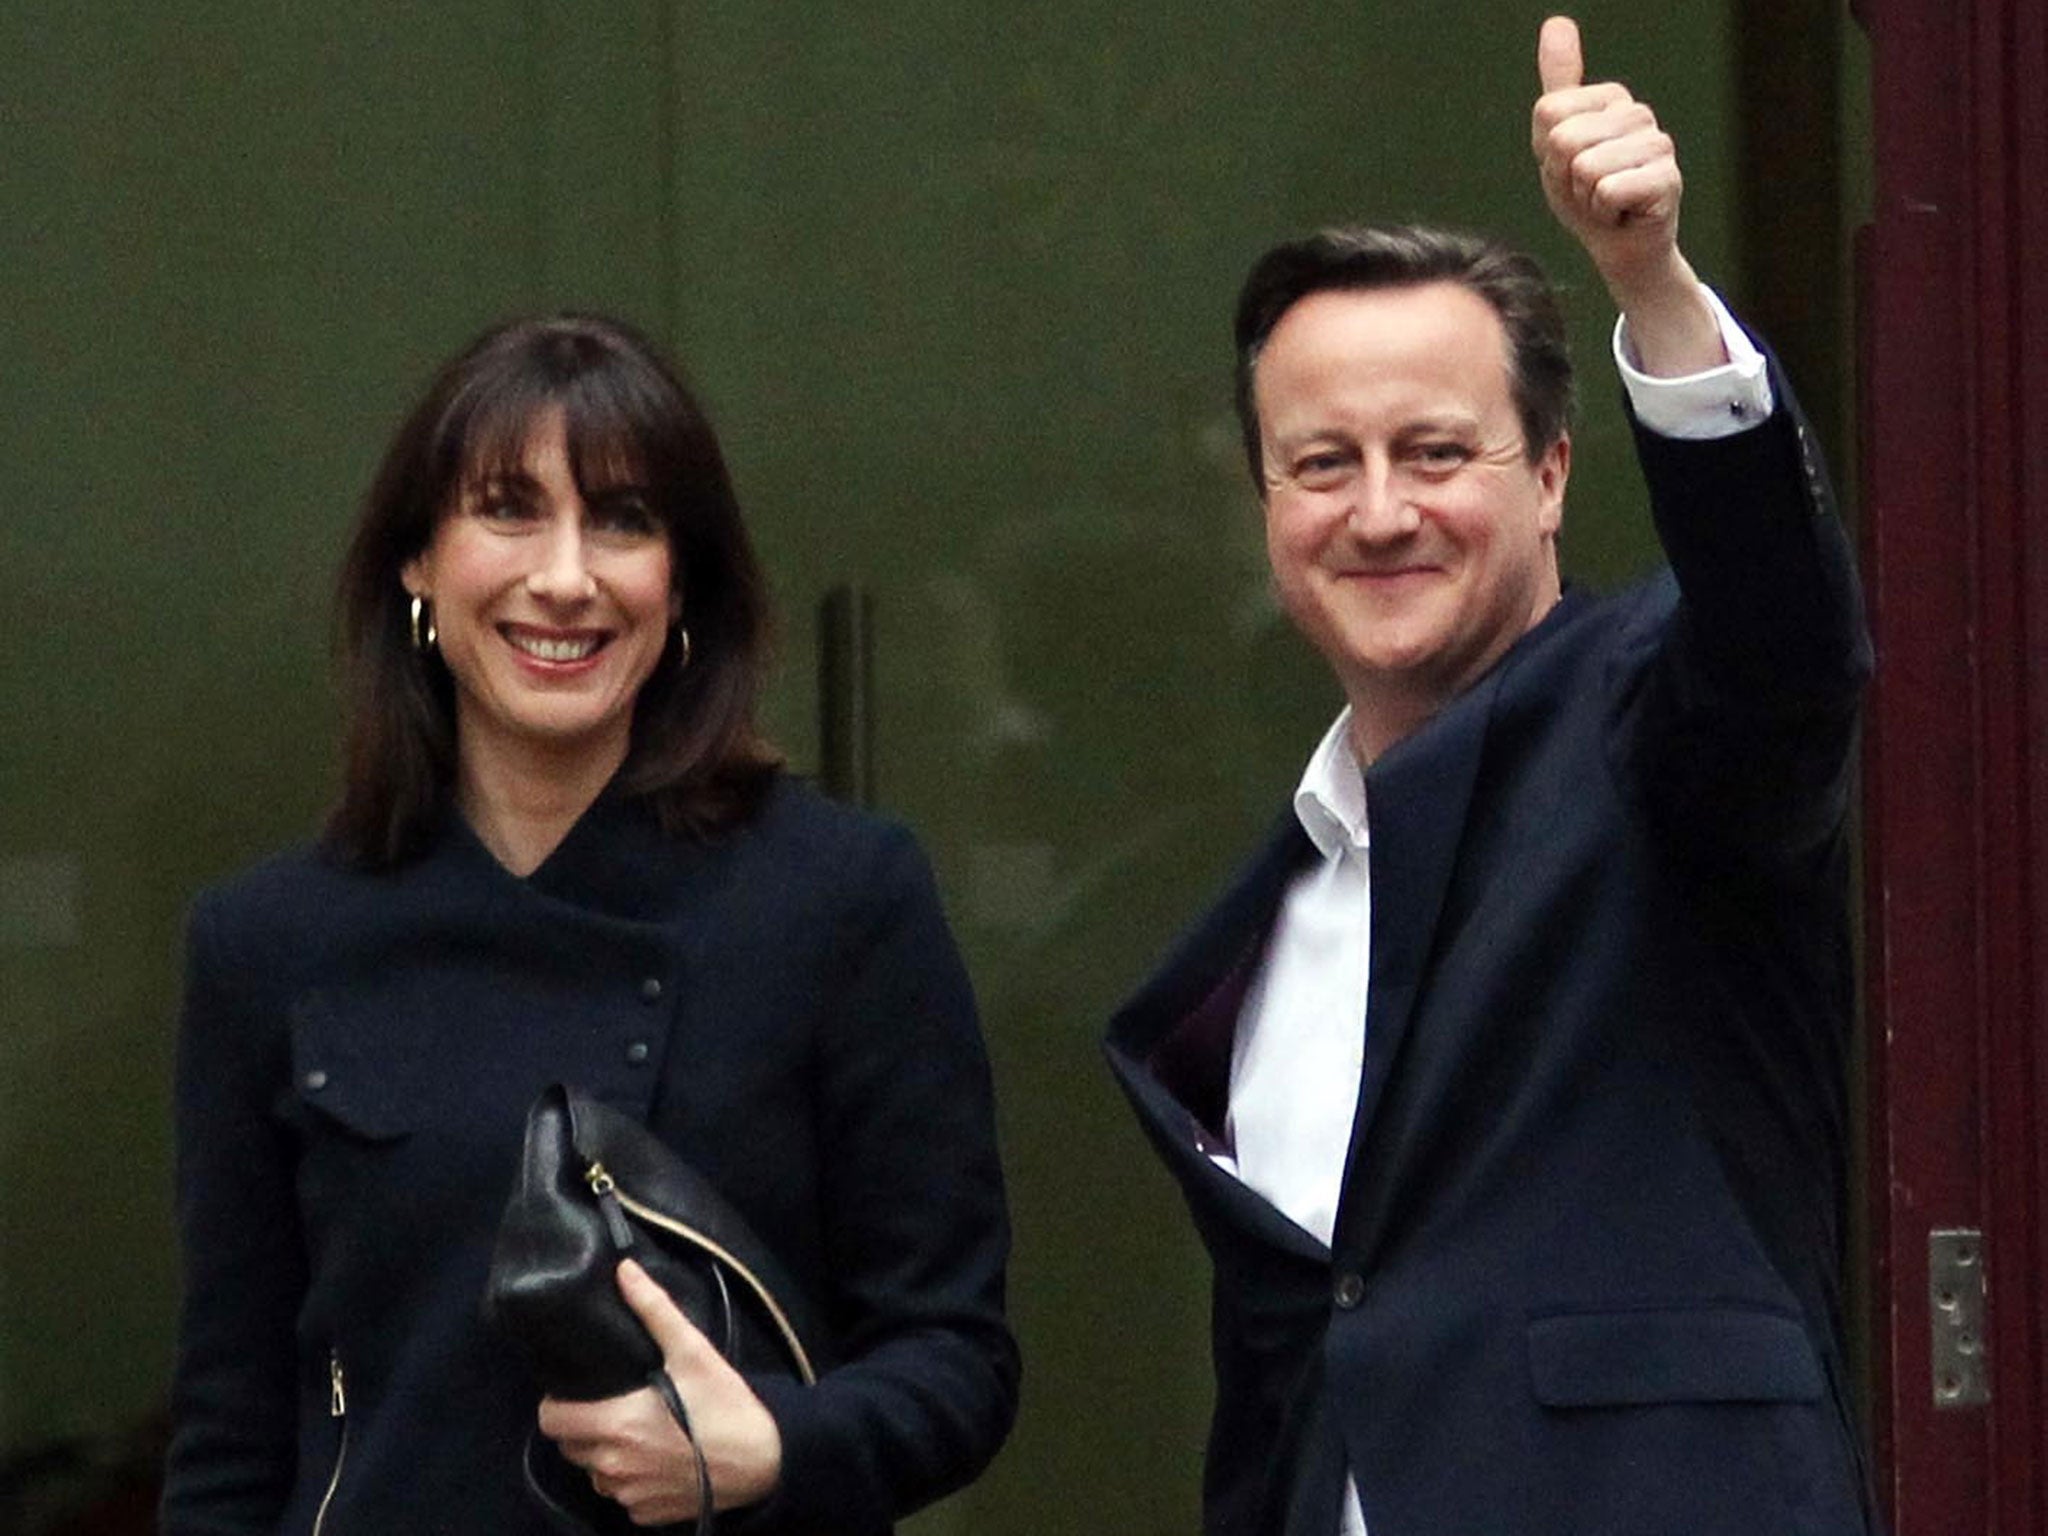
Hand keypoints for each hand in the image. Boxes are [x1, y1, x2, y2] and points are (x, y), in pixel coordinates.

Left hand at [537, 1259, 784, 1524]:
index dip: (558, 1403)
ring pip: (594, 1472)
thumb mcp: (692, 1350)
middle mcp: (613, 1466)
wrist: (764, 1461)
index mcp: (615, 1425)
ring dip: (605, 1455)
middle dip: (583, 1427)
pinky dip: (630, 1479)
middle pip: (569, 1447)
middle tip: (615, 1406)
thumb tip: (624, 1270)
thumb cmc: (725, 1405)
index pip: (550, 1420)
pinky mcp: (644, 1514)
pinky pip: (620, 1495)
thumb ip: (653, 1309)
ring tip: (638, 1432)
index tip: (579, 1392)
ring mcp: (627, 1495)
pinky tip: (657, 1459)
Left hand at [1531, 15, 1722, 373]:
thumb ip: (1558, 85)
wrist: (1617, 246)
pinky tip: (1623, 213)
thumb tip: (1556, 21)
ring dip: (1585, 199)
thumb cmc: (1585, 195)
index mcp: (1611, 99)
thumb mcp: (1556, 140)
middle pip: (1564, 140)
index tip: (1569, 169)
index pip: (1549, 114)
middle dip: (1565, 178)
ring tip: (1606, 202)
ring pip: (1585, 168)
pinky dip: (1604, 213)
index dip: (1548, 153)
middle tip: (1588, 190)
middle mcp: (1638, 114)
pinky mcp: (1668, 179)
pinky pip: (1607, 191)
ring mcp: (1658, 144)